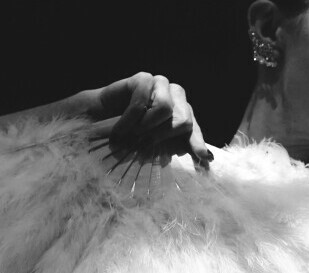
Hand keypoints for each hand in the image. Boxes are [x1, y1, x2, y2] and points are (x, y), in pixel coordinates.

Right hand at [86, 72, 211, 166]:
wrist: (98, 121)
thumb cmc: (128, 135)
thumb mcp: (154, 145)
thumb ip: (178, 148)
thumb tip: (209, 157)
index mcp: (182, 113)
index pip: (194, 128)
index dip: (197, 142)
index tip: (203, 156)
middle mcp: (175, 96)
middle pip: (183, 119)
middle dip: (162, 136)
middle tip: (144, 143)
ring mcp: (161, 84)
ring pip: (165, 108)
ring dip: (146, 126)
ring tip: (133, 133)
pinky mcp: (144, 79)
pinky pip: (141, 103)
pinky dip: (129, 120)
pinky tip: (121, 128)